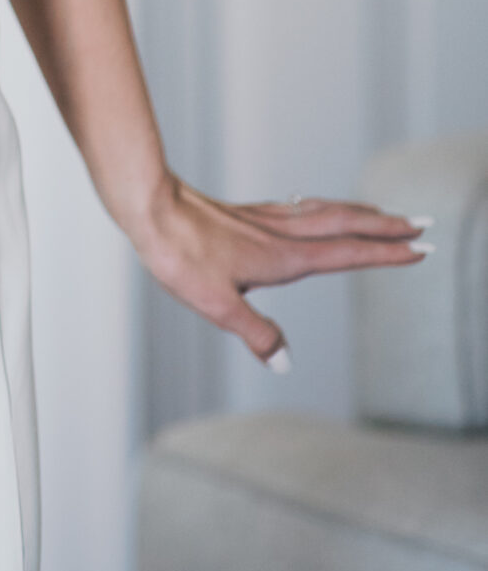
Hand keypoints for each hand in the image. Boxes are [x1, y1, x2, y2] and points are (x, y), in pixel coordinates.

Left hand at [131, 173, 428, 367]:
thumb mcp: (216, 305)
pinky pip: (299, 208)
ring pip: (324, 211)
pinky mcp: (247, 215)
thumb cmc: (179, 254)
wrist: (149, 207)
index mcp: (283, 257)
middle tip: (422, 223)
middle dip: (385, 225)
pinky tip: (316, 210)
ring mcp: (264, 220)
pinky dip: (323, 207)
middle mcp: (280, 234)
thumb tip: (285, 363)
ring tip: (383, 212)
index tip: (419, 249)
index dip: (384, 253)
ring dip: (358, 212)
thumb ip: (255, 334)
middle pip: (344, 224)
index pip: (346, 253)